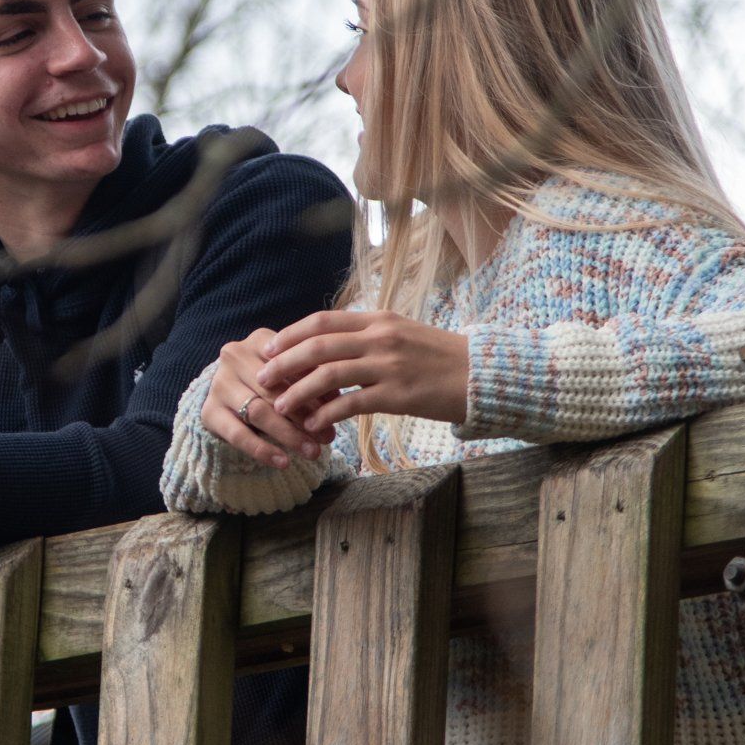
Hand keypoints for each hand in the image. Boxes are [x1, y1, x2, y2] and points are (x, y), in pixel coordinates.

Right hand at [198, 330, 328, 463]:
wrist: (229, 398)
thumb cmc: (270, 385)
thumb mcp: (290, 376)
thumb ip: (311, 381)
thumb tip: (337, 397)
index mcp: (258, 340)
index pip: (289, 363)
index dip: (314, 386)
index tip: (337, 407)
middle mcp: (234, 356)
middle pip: (275, 389)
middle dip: (305, 415)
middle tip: (329, 436)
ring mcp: (219, 384)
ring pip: (259, 411)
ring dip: (289, 435)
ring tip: (313, 452)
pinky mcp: (209, 411)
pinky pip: (237, 434)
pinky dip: (263, 450)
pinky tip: (283, 462)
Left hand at [256, 310, 468, 434]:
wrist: (482, 375)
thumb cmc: (440, 358)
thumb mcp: (402, 334)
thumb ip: (368, 336)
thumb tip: (331, 344)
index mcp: (379, 319)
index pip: (322, 321)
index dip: (290, 335)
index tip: (268, 348)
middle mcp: (381, 337)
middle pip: (318, 345)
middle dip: (284, 363)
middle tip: (262, 379)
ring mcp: (390, 365)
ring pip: (329, 374)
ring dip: (298, 391)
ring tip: (279, 407)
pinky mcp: (399, 394)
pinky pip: (352, 403)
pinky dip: (327, 414)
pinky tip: (313, 426)